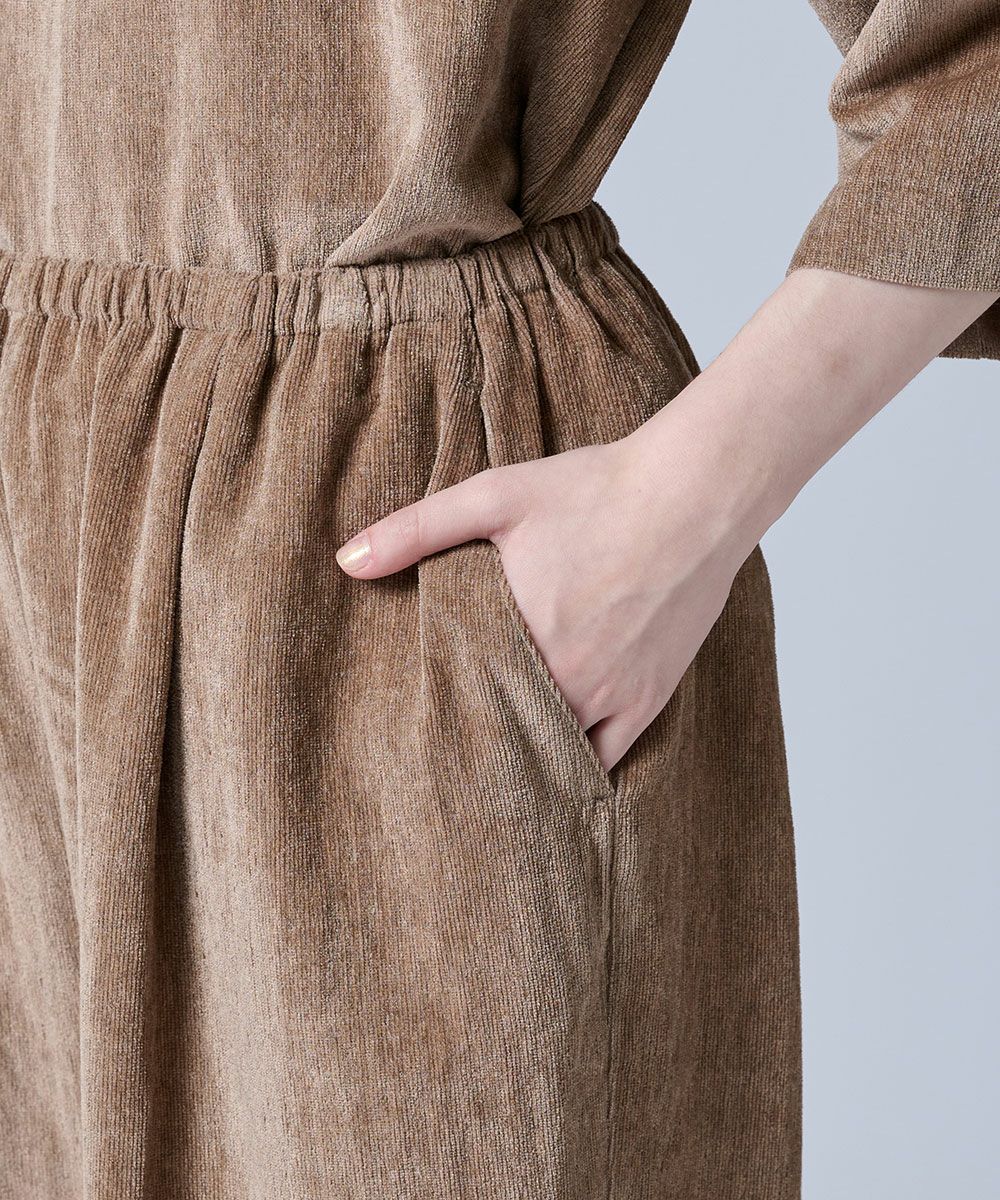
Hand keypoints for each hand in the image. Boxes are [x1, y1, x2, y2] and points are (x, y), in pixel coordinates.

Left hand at [334, 426, 760, 770]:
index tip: (406, 738)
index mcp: (518, 636)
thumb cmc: (595, 489)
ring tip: (488, 778)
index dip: (430, 723)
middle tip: (438, 770)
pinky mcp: (650, 699)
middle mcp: (565, 680)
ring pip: (552, 756)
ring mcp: (611, 696)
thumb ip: (415, 530)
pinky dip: (577, 771)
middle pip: (501, 737)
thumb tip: (345, 561)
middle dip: (471, 749)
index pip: (456, 704)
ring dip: (520, 762)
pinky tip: (553, 778)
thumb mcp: (495, 496)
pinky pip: (608, 760)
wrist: (696, 493)